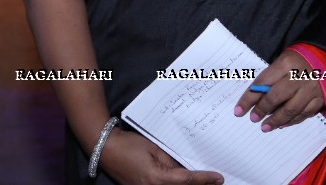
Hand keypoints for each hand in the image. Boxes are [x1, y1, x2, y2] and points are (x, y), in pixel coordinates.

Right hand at [100, 128, 223, 184]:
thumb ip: (172, 161)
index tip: (219, 178)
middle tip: (216, 182)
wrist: (106, 150)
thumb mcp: (155, 148)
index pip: (187, 181)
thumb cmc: (129, 145)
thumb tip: (187, 168)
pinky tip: (185, 182)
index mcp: (157, 178)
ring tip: (204, 183)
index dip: (204, 179)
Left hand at [234, 49, 324, 130]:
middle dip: (262, 110)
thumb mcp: (281, 61)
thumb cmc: (297, 60)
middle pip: (277, 97)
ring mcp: (312, 89)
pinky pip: (305, 114)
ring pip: (291, 110)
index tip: (239, 110)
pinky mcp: (321, 99)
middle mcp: (300, 76)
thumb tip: (255, 100)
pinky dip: (292, 121)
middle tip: (253, 119)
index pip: (263, 83)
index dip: (249, 98)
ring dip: (276, 120)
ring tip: (265, 127)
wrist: (325, 57)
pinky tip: (282, 125)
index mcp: (286, 63)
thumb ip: (270, 78)